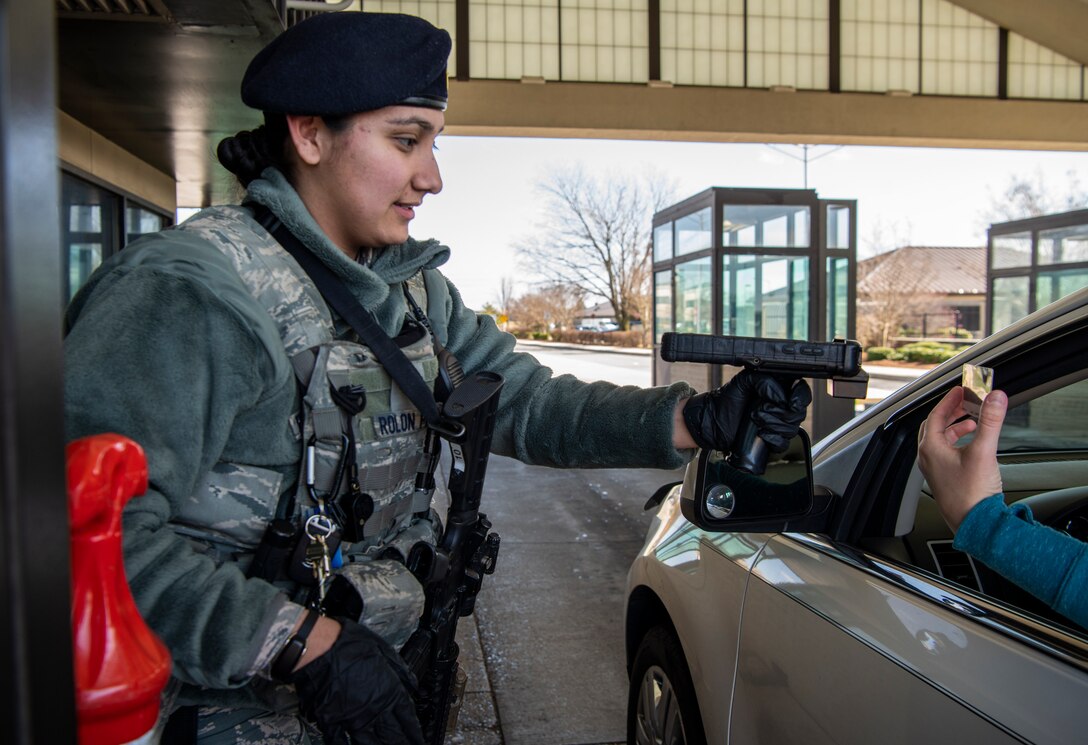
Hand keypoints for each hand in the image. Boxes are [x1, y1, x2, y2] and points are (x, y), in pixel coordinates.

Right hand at [292, 618, 423, 744]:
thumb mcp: (384, 651)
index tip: (419, 741)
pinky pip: (339, 742)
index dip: (415, 733)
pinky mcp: (331, 721)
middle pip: (392, 735)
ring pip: (370, 743)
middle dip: (402, 744)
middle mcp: (372, 709)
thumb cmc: (348, 645)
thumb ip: (399, 670)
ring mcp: (352, 718)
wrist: (319, 649)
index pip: (407, 719)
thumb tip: (412, 682)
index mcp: (388, 691)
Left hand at [679, 371, 811, 453]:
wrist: (711, 422)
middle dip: (780, 413)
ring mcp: (776, 424)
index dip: (800, 397)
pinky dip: (774, 440)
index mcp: (776, 389)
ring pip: (792, 429)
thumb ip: (765, 381)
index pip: (801, 392)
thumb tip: (781, 396)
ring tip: (756, 420)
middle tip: (760, 410)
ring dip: (774, 425)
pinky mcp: (770, 440)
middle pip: (798, 413)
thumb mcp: (744, 382)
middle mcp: (779, 406)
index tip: (790, 403)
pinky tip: (762, 435)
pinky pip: (784, 444)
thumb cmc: (725, 401)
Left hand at [917, 386, 1006, 531]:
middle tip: (967, 403)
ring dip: (956, 428)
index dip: (949, 400)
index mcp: (930, 449)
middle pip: (936, 427)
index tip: (961, 390)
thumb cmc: (971, 494)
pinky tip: (974, 446)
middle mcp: (928, 458)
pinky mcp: (944, 479)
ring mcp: (934, 470)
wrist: (974, 525)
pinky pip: (946, 453)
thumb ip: (990, 422)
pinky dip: (958, 443)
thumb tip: (995, 397)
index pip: (936, 415)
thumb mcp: (984, 452)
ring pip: (941, 440)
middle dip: (952, 413)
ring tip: (974, 423)